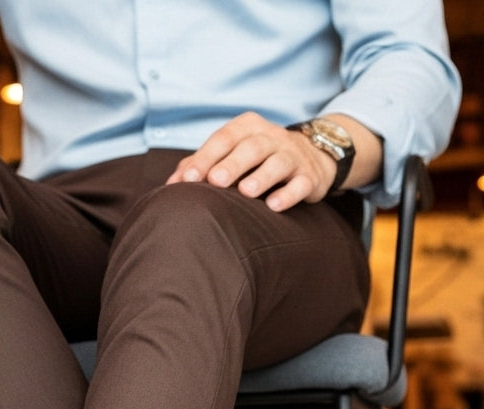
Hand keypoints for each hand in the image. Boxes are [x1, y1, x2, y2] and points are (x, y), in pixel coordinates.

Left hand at [165, 111, 338, 211]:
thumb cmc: (257, 159)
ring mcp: (292, 156)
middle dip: (232, 164)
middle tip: (216, 181)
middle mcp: (271, 137)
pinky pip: (301, 183)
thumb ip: (200, 165)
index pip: (224, 139)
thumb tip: (171, 185)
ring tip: (246, 192)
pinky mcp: (309, 176)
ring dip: (262, 176)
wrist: (312, 156)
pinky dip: (289, 193)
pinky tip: (275, 206)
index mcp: (247, 128)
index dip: (206, 157)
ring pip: (278, 162)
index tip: (189, 179)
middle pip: (251, 147)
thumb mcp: (230, 153)